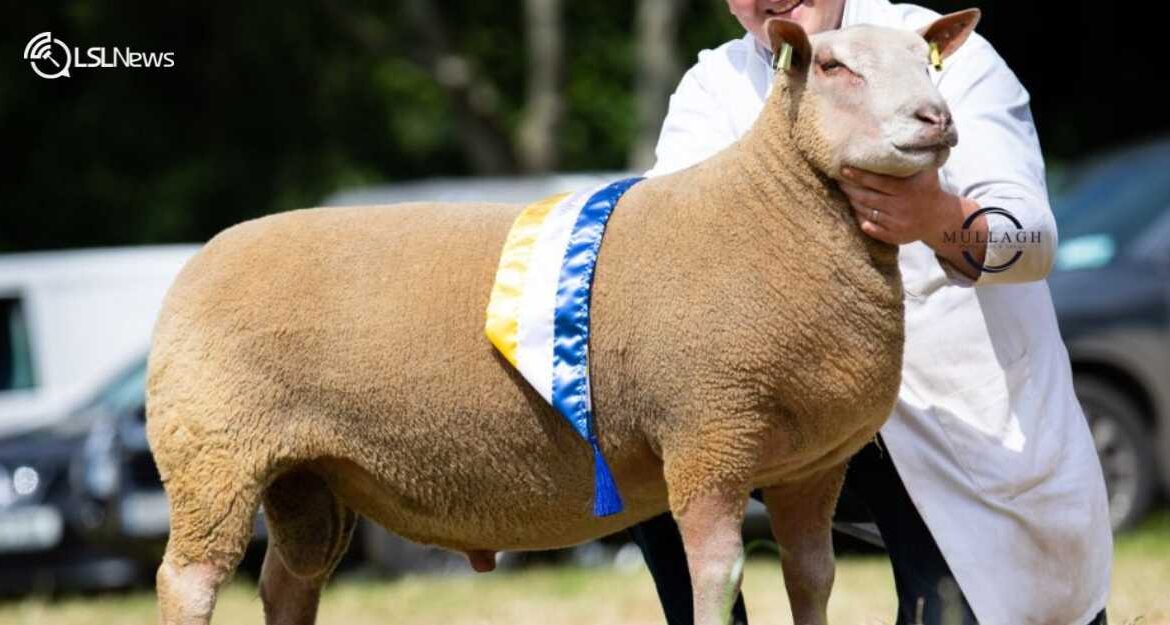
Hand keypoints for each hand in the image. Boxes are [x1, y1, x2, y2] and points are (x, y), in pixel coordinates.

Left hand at [839, 167, 954, 245]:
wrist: (939, 218)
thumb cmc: (927, 188)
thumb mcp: (925, 171)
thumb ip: (913, 158)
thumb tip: (901, 137)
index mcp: (907, 190)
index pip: (877, 182)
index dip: (859, 176)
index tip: (843, 169)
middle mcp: (901, 207)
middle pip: (868, 197)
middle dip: (850, 189)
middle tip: (839, 180)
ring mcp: (897, 224)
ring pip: (867, 212)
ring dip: (853, 202)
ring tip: (845, 192)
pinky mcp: (894, 236)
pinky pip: (871, 228)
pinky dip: (861, 220)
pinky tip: (855, 210)